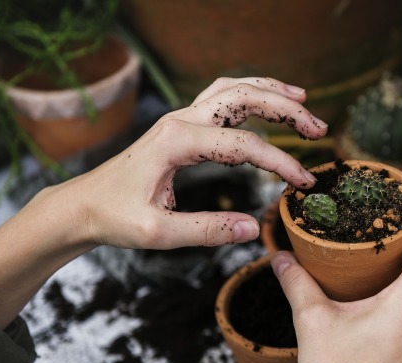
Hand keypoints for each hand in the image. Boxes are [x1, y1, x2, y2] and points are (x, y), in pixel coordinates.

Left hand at [65, 76, 326, 249]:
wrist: (82, 206)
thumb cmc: (114, 218)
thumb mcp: (158, 233)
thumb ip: (207, 230)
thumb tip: (253, 228)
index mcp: (176, 142)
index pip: (243, 145)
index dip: (280, 162)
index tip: (303, 183)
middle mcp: (179, 121)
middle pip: (243, 98)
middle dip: (286, 109)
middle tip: (318, 128)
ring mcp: (179, 119)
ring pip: (232, 90)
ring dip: (270, 92)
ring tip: (303, 100)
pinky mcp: (180, 127)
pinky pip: (220, 98)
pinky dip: (249, 95)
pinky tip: (265, 102)